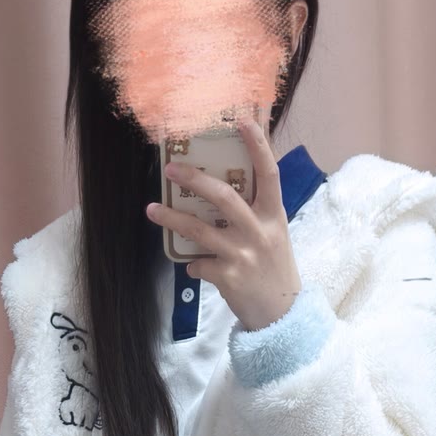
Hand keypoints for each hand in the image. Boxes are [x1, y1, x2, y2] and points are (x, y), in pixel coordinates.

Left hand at [145, 118, 302, 331]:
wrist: (283, 314)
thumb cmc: (274, 269)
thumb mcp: (274, 234)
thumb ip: (255, 212)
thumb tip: (220, 189)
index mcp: (273, 215)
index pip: (269, 173)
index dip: (258, 145)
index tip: (242, 120)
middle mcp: (259, 231)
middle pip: (225, 197)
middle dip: (195, 180)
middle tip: (171, 168)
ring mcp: (243, 255)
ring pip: (200, 230)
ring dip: (172, 218)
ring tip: (152, 209)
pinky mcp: (229, 277)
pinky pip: (198, 265)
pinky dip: (192, 265)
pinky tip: (194, 267)